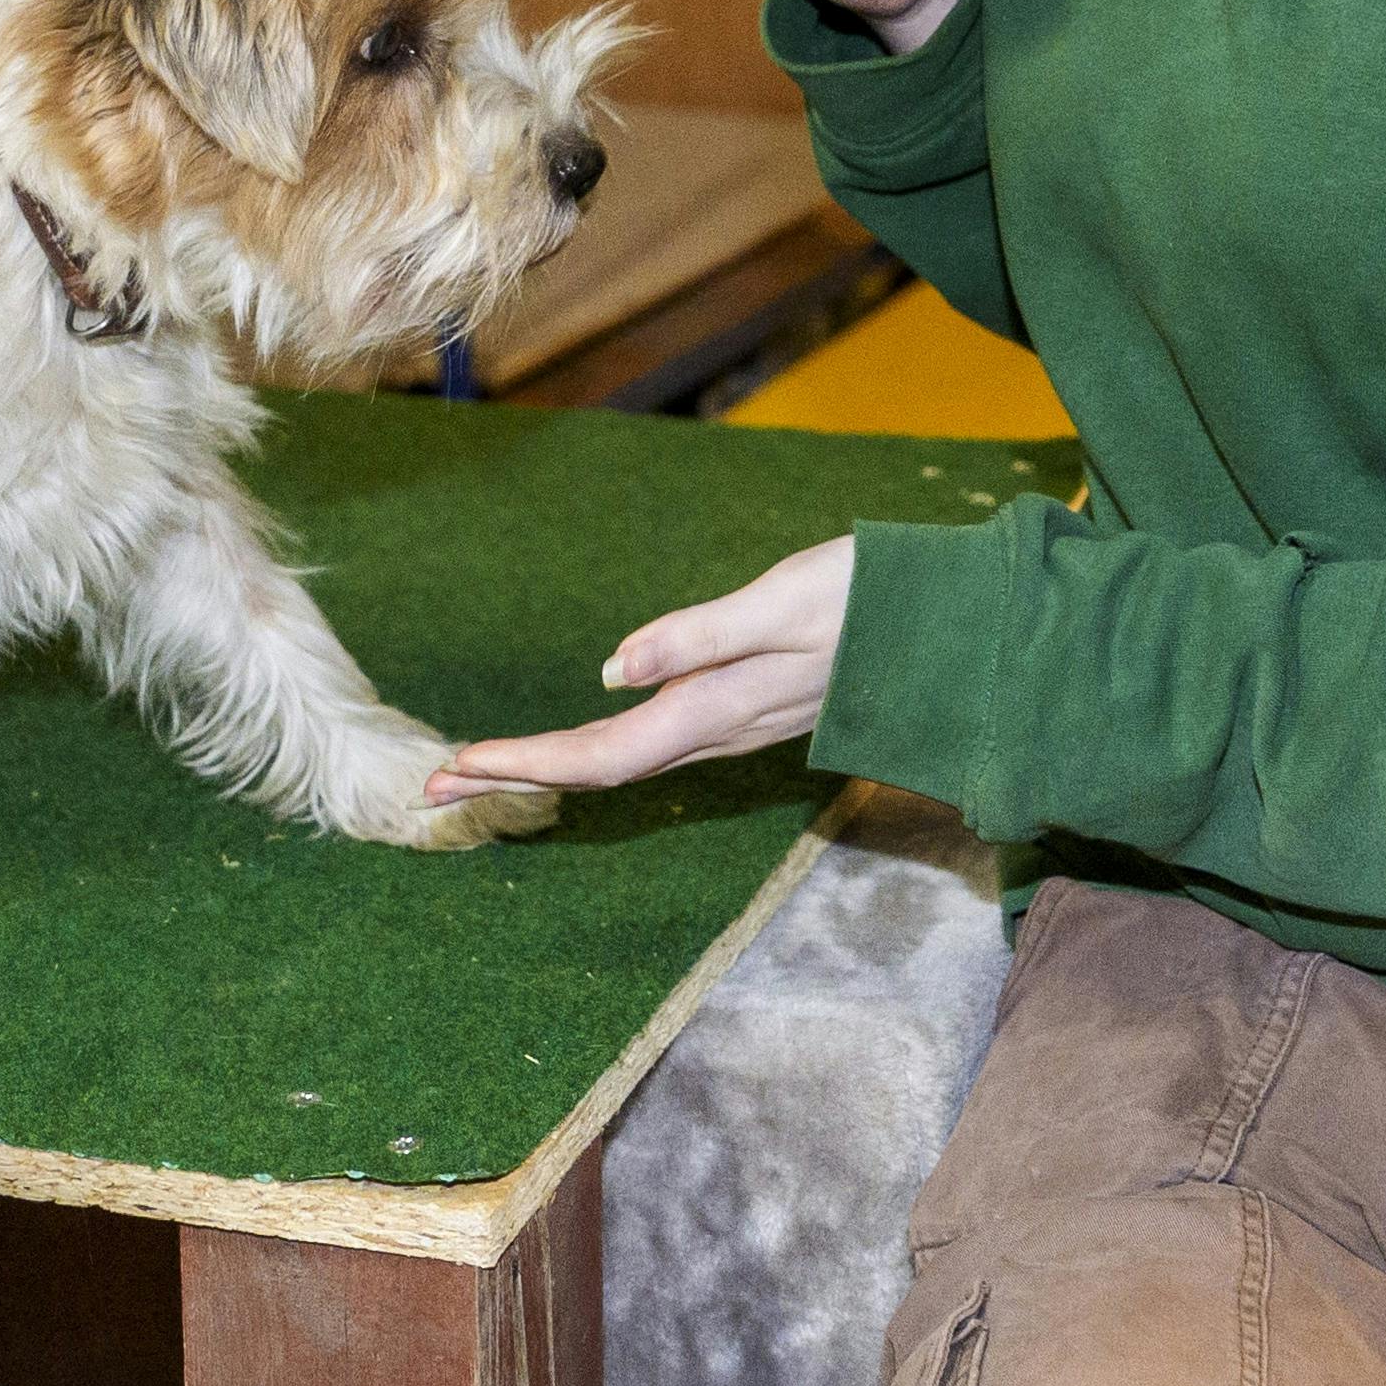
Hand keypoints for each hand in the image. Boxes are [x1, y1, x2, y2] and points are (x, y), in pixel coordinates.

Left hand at [423, 537, 855, 800]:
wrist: (952, 625)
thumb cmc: (870, 599)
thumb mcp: (783, 601)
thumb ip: (700, 636)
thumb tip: (611, 670)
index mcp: (715, 707)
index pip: (600, 753)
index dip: (525, 763)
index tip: (455, 766)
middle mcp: (717, 729)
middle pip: (598, 768)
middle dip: (515, 774)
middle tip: (434, 786)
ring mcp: (733, 725)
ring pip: (623, 760)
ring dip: (550, 766)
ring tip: (484, 765)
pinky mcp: (746, 709)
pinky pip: (652, 744)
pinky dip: (597, 749)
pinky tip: (585, 738)